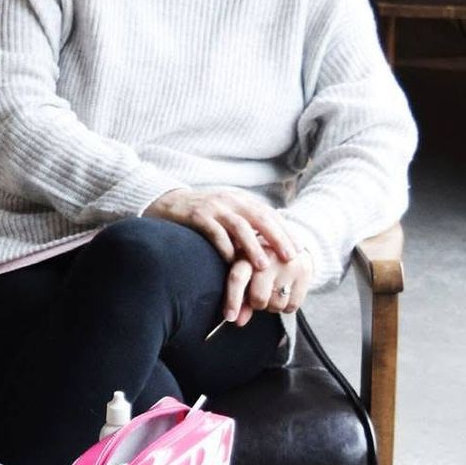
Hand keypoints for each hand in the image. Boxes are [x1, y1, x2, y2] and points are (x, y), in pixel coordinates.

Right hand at [143, 187, 297, 270]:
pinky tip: (231, 261)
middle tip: (291, 257)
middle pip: (260, 218)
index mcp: (241, 199)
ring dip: (253, 246)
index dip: (286, 231)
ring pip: (240, 226)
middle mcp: (230, 200)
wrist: (166, 202)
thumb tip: (274, 241)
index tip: (299, 250)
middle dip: (277, 238)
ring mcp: (213, 207)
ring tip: (263, 264)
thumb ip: (247, 221)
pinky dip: (225, 247)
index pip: (270, 214)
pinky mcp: (196, 216)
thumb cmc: (201, 214)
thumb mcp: (227, 211)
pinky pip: (214, 232)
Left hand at [222, 248, 314, 325]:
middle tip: (259, 295)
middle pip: (258, 297)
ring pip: (276, 305)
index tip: (230, 318)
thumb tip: (237, 321)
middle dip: (256, 303)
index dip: (233, 300)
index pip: (238, 278)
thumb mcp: (246, 272)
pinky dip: (286, 306)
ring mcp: (288, 264)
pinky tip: (285, 292)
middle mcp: (268, 257)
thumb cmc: (259, 262)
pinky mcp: (305, 272)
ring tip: (273, 290)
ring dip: (272, 305)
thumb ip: (240, 297)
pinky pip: (292, 306)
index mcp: (247, 254)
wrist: (289, 244)